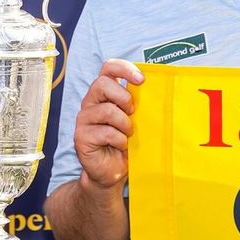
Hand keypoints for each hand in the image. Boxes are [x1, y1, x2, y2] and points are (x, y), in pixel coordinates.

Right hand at [73, 58, 143, 189]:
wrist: (111, 171)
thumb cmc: (125, 143)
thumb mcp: (135, 120)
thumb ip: (138, 105)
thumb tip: (157, 91)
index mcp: (103, 94)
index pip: (108, 68)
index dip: (124, 68)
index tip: (141, 79)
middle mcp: (90, 103)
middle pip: (102, 83)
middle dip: (123, 97)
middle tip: (133, 113)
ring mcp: (84, 119)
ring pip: (106, 110)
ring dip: (125, 124)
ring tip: (128, 134)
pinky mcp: (81, 136)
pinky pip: (105, 132)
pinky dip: (119, 140)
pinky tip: (121, 146)